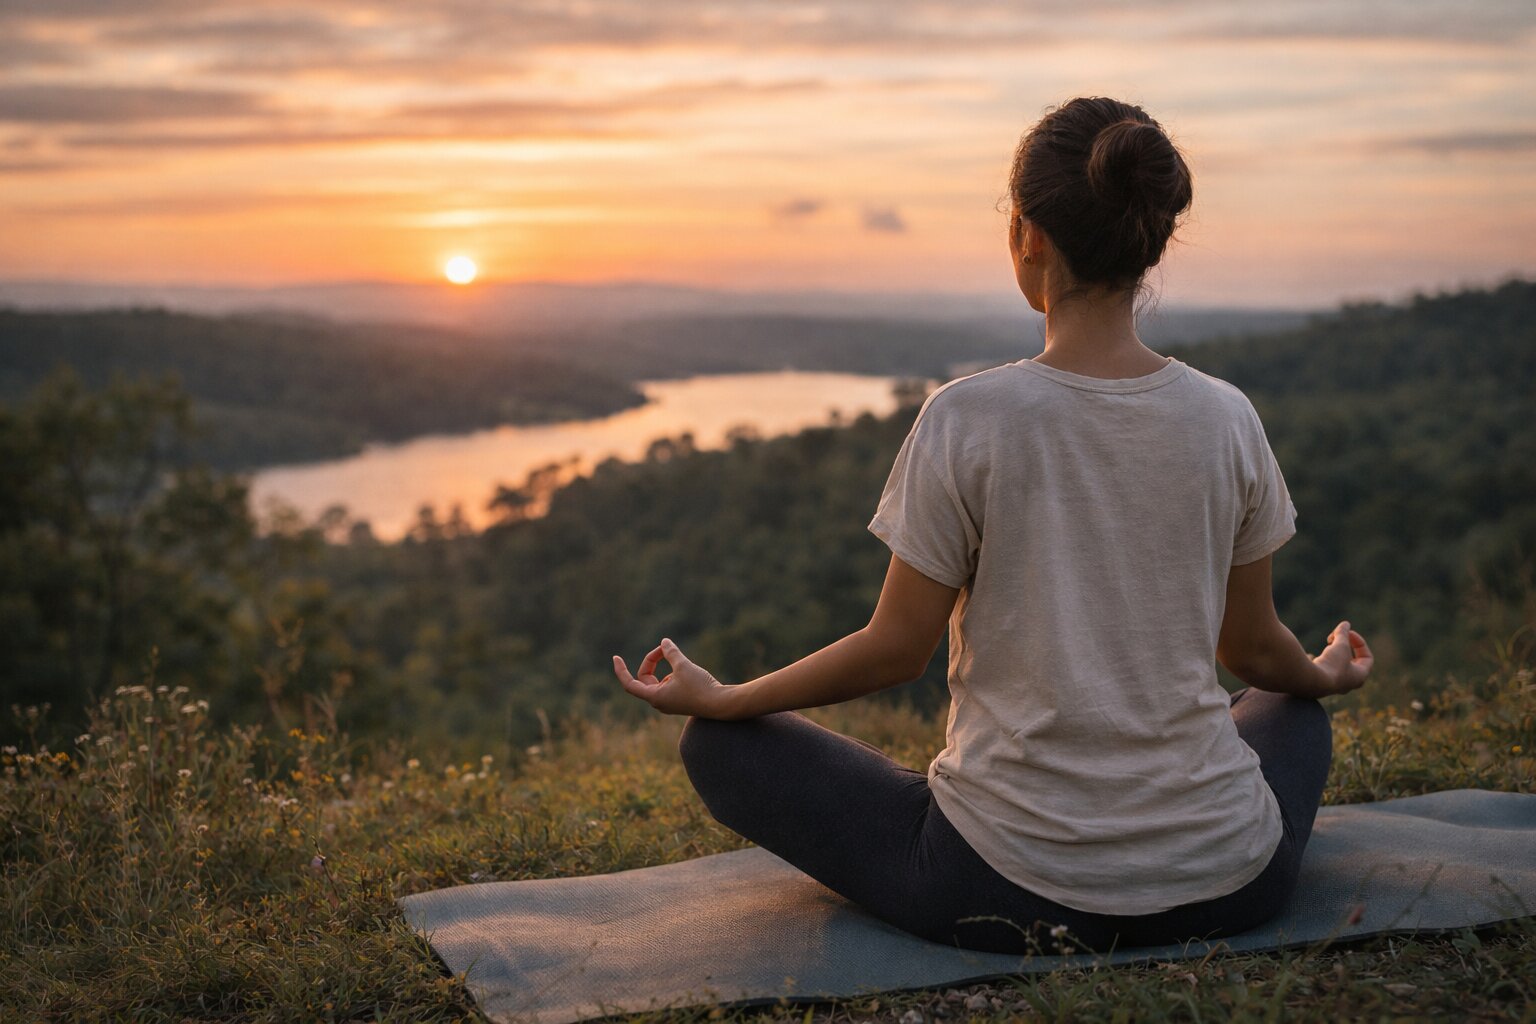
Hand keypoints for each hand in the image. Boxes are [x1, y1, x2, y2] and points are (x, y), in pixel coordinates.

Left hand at [612, 638, 734, 717]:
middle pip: (644, 679)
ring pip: (658, 681)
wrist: (721, 704)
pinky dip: (672, 672)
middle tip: (664, 648)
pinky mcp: (679, 700)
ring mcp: (669, 702)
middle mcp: (659, 702)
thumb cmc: (701, 687)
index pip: (629, 683)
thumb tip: (664, 642)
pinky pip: (668, 684)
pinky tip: (687, 669)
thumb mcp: (683, 665)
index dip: (621, 670)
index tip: (615, 657)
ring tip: (678, 658)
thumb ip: (671, 653)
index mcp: (655, 697)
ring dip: (664, 666)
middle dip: (652, 661)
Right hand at [1312, 620, 1372, 694]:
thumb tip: (1345, 624)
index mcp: (1360, 676)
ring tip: (1328, 644)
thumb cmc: (1331, 665)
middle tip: (1336, 638)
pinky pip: (1324, 670)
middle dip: (1345, 646)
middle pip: (1352, 661)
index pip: (1367, 658)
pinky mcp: (1320, 684)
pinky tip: (1312, 655)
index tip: (1348, 634)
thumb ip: (1343, 633)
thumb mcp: (1340, 645)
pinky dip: (1322, 660)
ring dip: (1334, 652)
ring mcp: (1334, 685)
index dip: (1360, 642)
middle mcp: (1348, 683)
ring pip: (1338, 665)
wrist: (1311, 681)